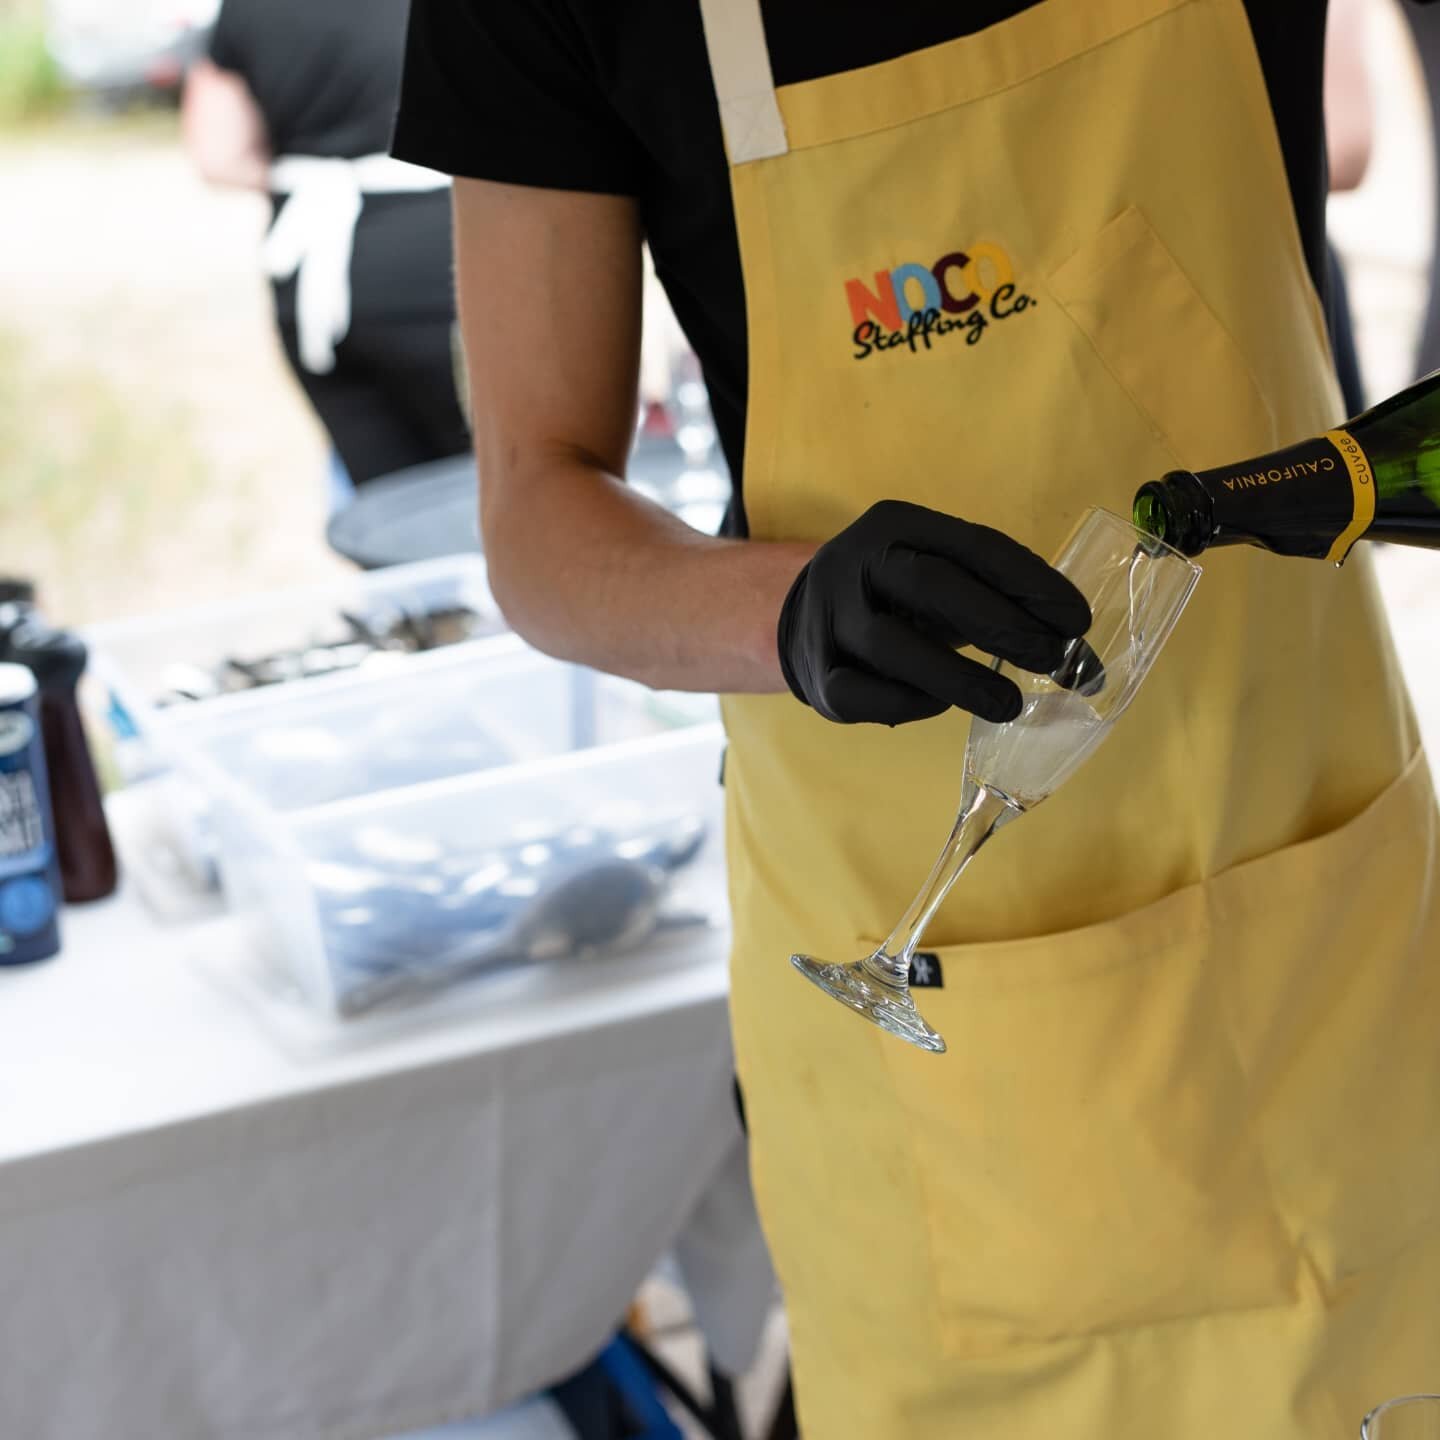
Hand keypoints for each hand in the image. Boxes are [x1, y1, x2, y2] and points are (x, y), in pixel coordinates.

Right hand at [777, 500, 1091, 725]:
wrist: (804, 622)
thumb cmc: (899, 600)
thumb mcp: (946, 582)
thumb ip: (1008, 611)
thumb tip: (1090, 670)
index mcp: (898, 523)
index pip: (975, 546)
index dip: (1030, 583)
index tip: (1077, 621)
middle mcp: (857, 561)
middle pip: (931, 586)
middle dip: (1000, 623)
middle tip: (1051, 658)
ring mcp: (829, 617)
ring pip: (894, 646)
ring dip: (960, 678)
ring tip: (1009, 704)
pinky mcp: (818, 673)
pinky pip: (864, 693)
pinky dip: (910, 702)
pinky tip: (941, 703)